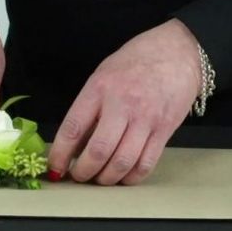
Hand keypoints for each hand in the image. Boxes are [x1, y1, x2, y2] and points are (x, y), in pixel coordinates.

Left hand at [48, 19, 201, 184]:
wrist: (177, 51)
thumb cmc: (135, 63)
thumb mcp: (102, 76)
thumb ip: (89, 108)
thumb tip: (74, 145)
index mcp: (99, 89)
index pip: (72, 128)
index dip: (60, 154)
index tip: (54, 168)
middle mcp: (122, 104)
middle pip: (98, 151)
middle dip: (83, 172)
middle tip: (78, 176)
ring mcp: (145, 119)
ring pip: (122, 162)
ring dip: (106, 179)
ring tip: (99, 179)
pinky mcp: (165, 130)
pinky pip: (146, 164)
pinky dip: (131, 177)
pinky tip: (123, 176)